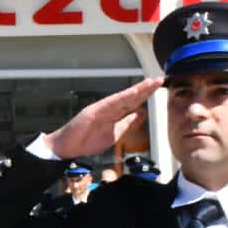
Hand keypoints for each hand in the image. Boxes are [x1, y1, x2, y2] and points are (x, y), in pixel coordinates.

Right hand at [45, 77, 162, 160]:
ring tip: (150, 83)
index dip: (145, 94)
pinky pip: (111, 103)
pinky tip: (133, 92)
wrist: (69, 146)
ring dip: (137, 90)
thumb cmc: (88, 140)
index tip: (158, 87)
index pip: (133, 102)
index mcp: (115, 113)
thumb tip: (142, 114)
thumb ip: (128, 123)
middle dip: (145, 89)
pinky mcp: (94, 111)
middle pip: (131, 97)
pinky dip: (122, 97)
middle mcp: (110, 108)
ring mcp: (102, 108)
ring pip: (123, 97)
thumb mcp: (115, 133)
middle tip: (159, 80)